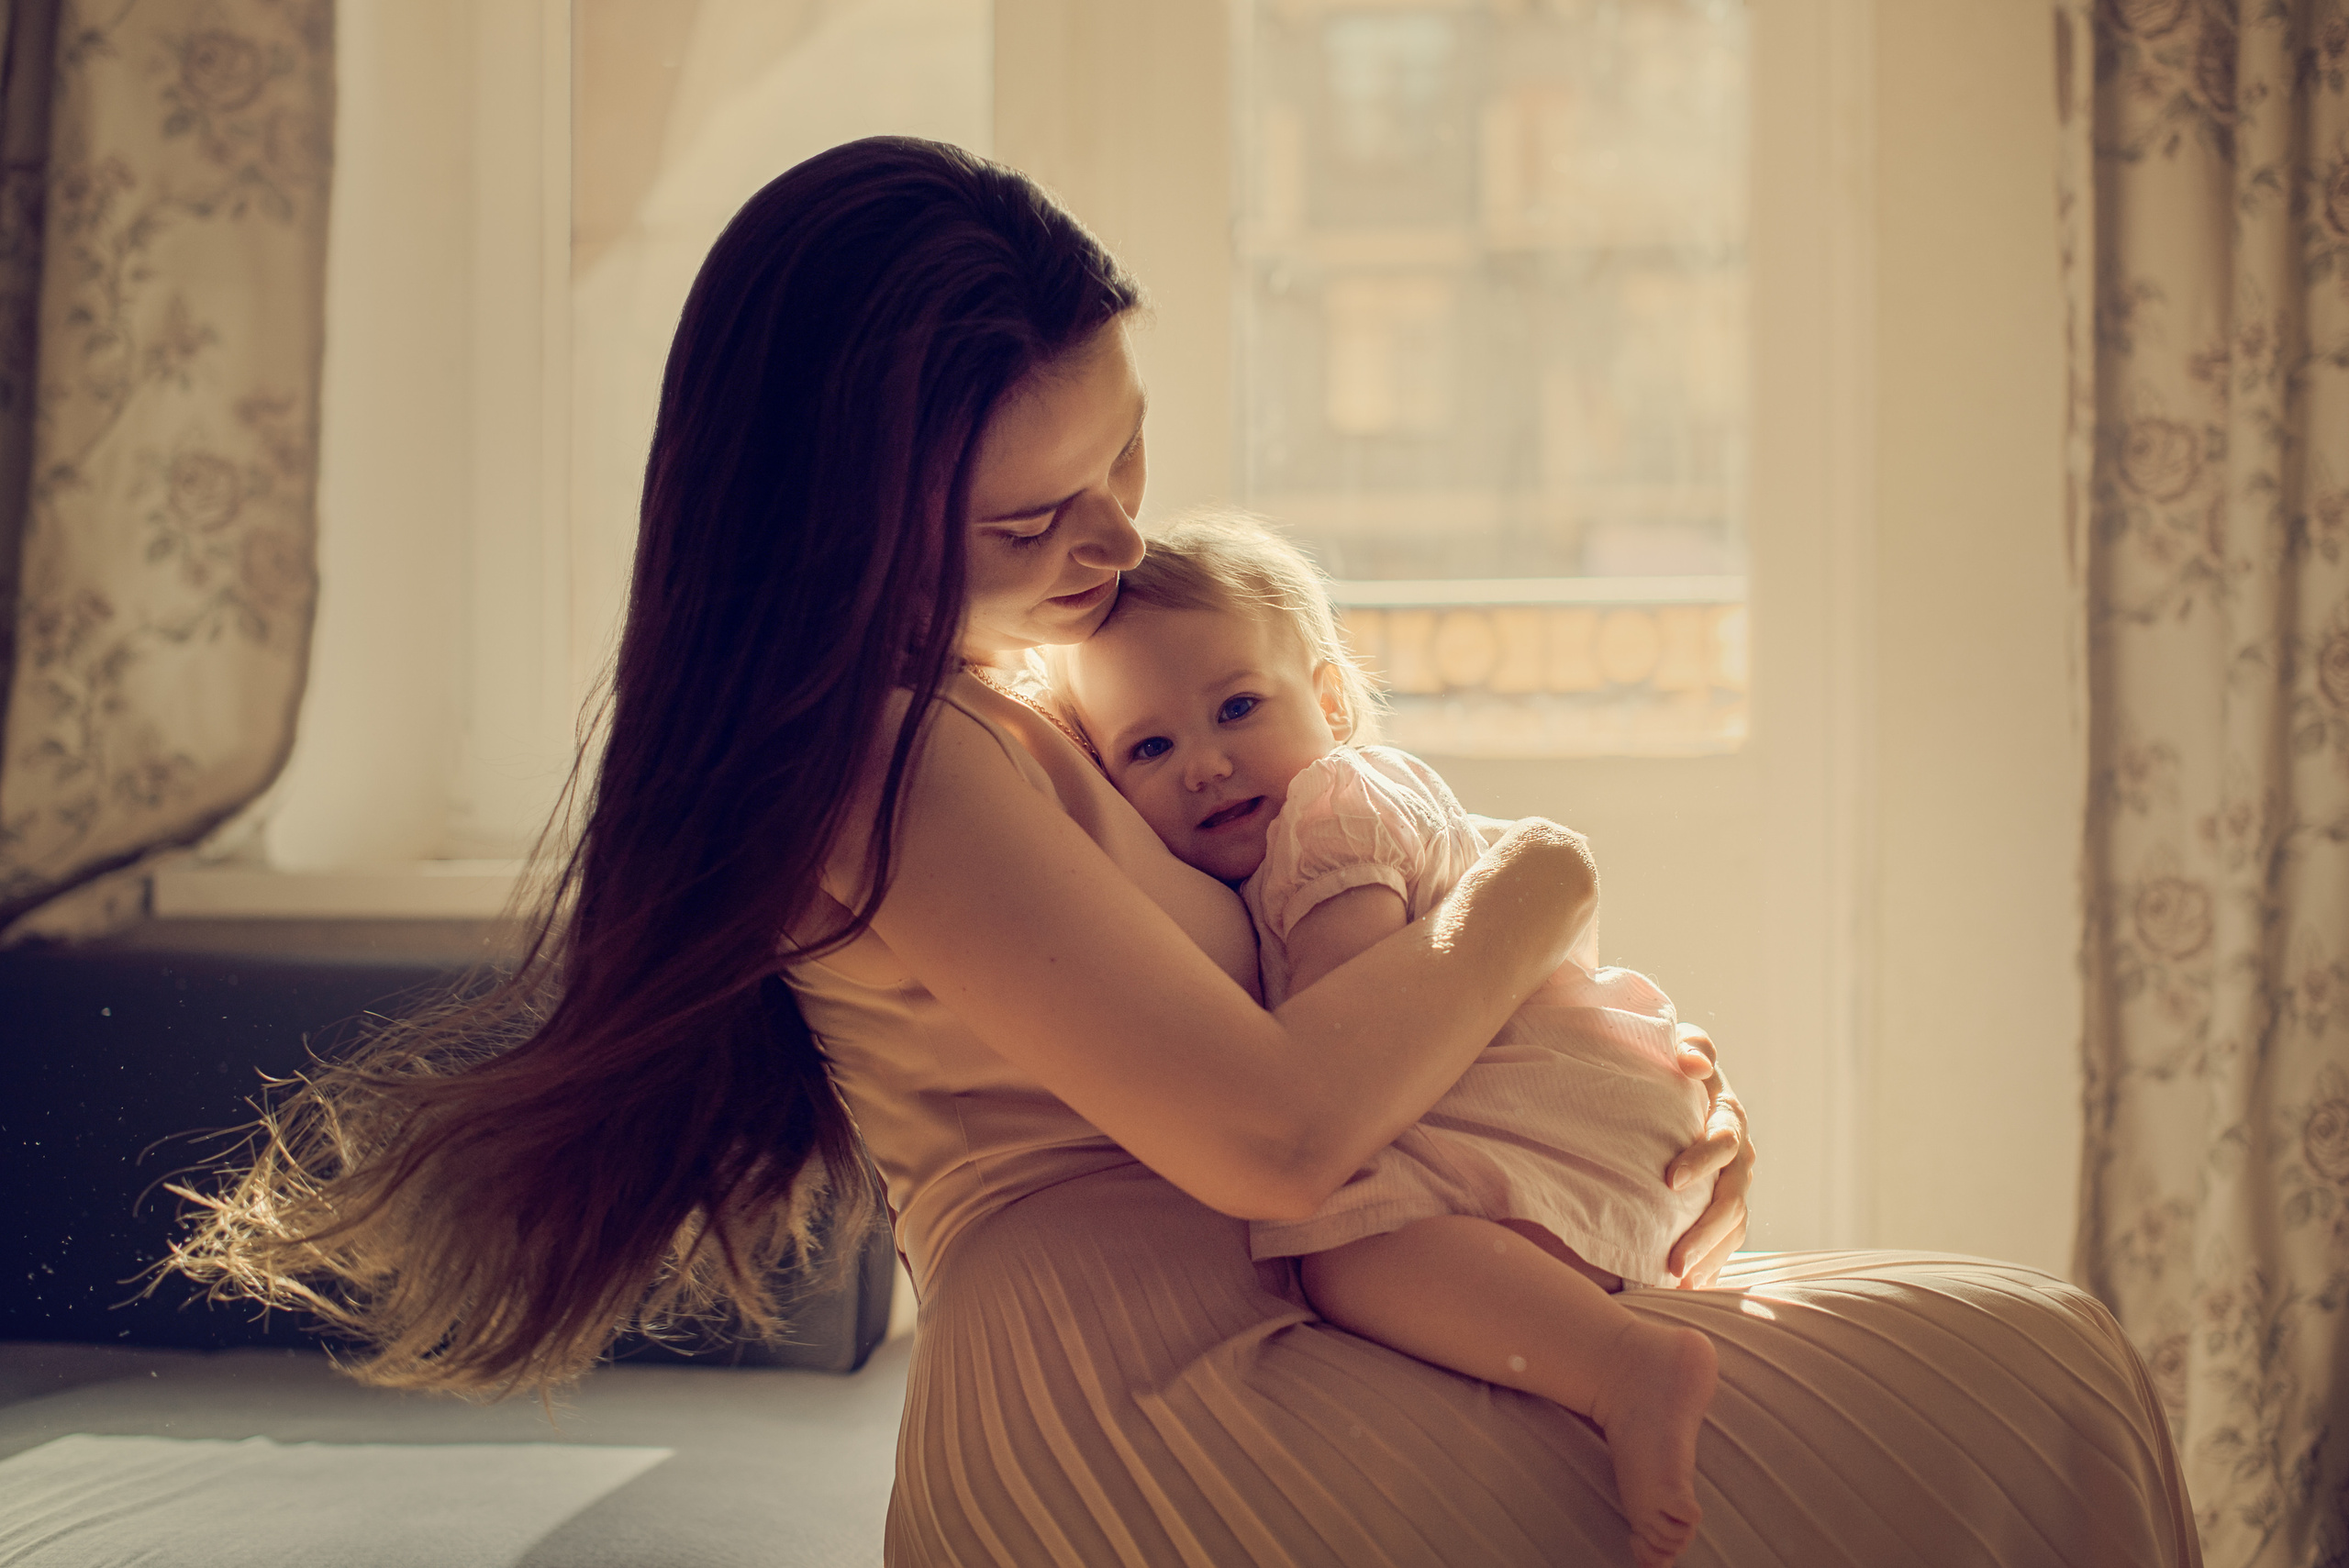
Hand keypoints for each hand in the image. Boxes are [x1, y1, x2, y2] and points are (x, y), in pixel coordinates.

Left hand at [1663, 1022, 1752, 1287]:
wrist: (1672, 1085)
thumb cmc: (1670, 1062)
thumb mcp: (1680, 1044)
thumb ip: (1691, 1045)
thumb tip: (1694, 1063)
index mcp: (1727, 1117)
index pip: (1722, 1143)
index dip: (1702, 1160)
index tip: (1670, 1181)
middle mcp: (1738, 1155)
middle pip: (1731, 1199)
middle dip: (1704, 1232)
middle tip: (1674, 1261)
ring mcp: (1733, 1183)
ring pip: (1733, 1226)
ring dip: (1709, 1256)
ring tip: (1679, 1283)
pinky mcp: (1722, 1205)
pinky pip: (1726, 1240)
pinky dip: (1712, 1263)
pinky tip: (1689, 1288)